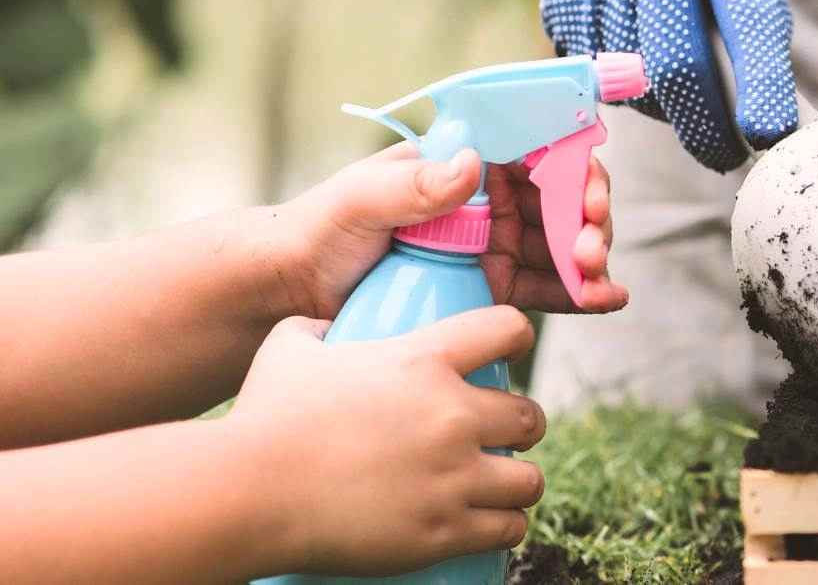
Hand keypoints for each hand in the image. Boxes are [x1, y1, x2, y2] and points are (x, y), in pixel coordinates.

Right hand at [231, 309, 545, 574]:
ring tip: (500, 486)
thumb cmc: (264, 420)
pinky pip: (508, 527)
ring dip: (517, 483)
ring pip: (528, 480)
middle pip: (531, 416)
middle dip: (522, 426)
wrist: (249, 493)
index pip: (508, 327)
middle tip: (502, 437)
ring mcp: (452, 476)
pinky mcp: (444, 529)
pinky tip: (494, 522)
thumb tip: (326, 325)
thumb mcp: (288, 349)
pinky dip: (505, 526)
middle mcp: (451, 415)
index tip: (512, 351)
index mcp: (424, 362)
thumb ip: (315, 328)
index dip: (516, 336)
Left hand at [279, 143, 627, 318]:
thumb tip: (474, 162)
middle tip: (587, 249)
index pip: (538, 151)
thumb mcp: (361, 200)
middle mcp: (488, 199)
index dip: (576, 168)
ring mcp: (496, 243)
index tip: (587, 195)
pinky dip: (582, 293)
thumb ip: (415, 183)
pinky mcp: (495, 288)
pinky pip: (549, 288)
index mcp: (464, 163)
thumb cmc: (318, 231)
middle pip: (563, 199)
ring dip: (592, 258)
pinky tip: (608, 299)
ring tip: (600, 280)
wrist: (294, 294)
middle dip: (589, 220)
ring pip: (564, 243)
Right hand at [542, 0, 797, 171]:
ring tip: (673, 65)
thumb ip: (760, 48)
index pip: (747, 21)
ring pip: (636, 86)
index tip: (768, 135)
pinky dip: (628, 91)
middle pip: (677, 68)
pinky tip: (635, 52)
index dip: (761, 83)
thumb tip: (765, 135)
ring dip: (665, 105)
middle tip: (727, 154)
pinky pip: (599, 83)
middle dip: (705, 127)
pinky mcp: (560, 5)